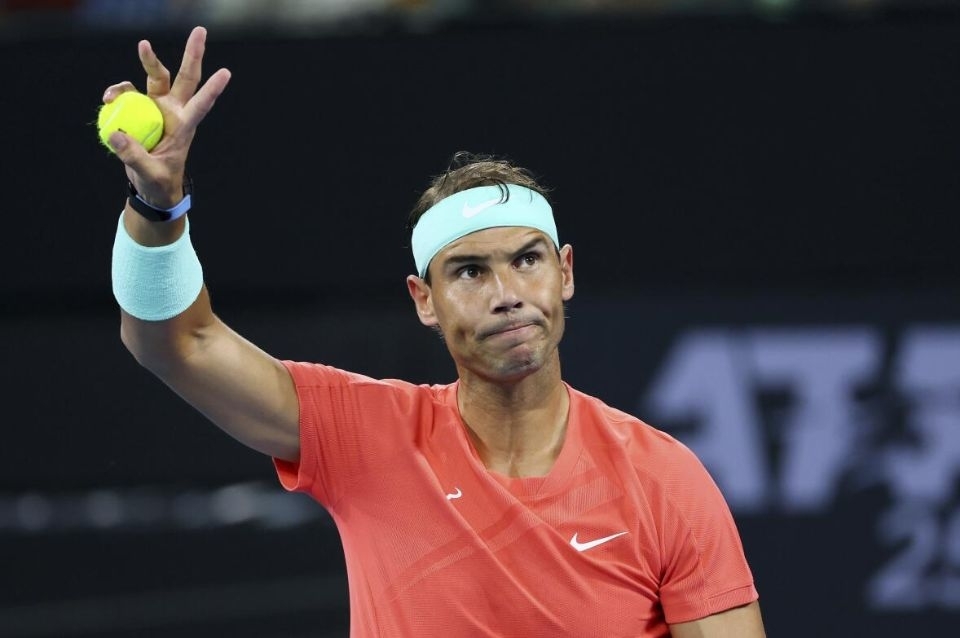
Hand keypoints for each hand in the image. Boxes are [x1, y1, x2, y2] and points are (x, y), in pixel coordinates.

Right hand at [103, 26, 230, 207]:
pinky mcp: (140, 110)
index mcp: (184, 127)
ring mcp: (157, 108)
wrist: (150, 185)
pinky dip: (117, 92)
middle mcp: (173, 111)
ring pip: (155, 77)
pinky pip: (128, 93)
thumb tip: (116, 135)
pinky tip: (107, 99)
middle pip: (185, 78)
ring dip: (149, 59)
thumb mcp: (150, 174)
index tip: (226, 72)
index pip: (201, 105)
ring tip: (144, 45)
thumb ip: (133, 156)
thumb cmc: (158, 181)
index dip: (212, 89)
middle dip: (193, 54)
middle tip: (200, 31)